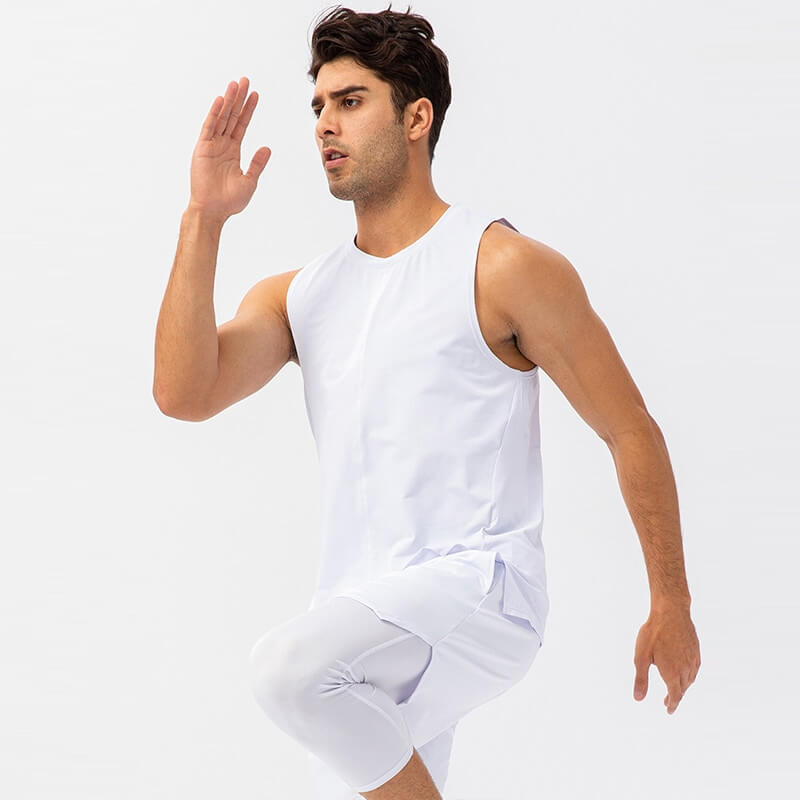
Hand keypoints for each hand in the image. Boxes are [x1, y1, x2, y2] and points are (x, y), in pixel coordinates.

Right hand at [188, 76, 270, 221]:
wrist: (213, 211)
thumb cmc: (230, 201)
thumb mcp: (249, 181)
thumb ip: (257, 163)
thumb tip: (267, 148)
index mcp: (233, 151)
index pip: (241, 125)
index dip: (248, 110)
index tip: (255, 95)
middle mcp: (222, 145)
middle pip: (231, 116)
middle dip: (239, 99)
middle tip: (245, 80)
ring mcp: (211, 145)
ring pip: (221, 118)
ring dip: (228, 101)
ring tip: (235, 84)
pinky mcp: (202, 148)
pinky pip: (209, 127)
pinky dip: (214, 114)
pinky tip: (221, 101)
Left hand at [633, 606, 700, 713]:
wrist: (671, 611)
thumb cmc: (653, 633)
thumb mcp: (641, 657)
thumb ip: (641, 679)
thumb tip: (638, 699)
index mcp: (673, 673)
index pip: (674, 695)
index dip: (671, 704)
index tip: (668, 710)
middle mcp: (686, 669)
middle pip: (683, 689)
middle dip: (675, 697)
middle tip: (667, 701)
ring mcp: (693, 659)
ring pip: (690, 679)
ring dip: (683, 687)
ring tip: (675, 689)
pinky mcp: (696, 650)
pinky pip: (695, 669)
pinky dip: (690, 675)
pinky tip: (685, 673)